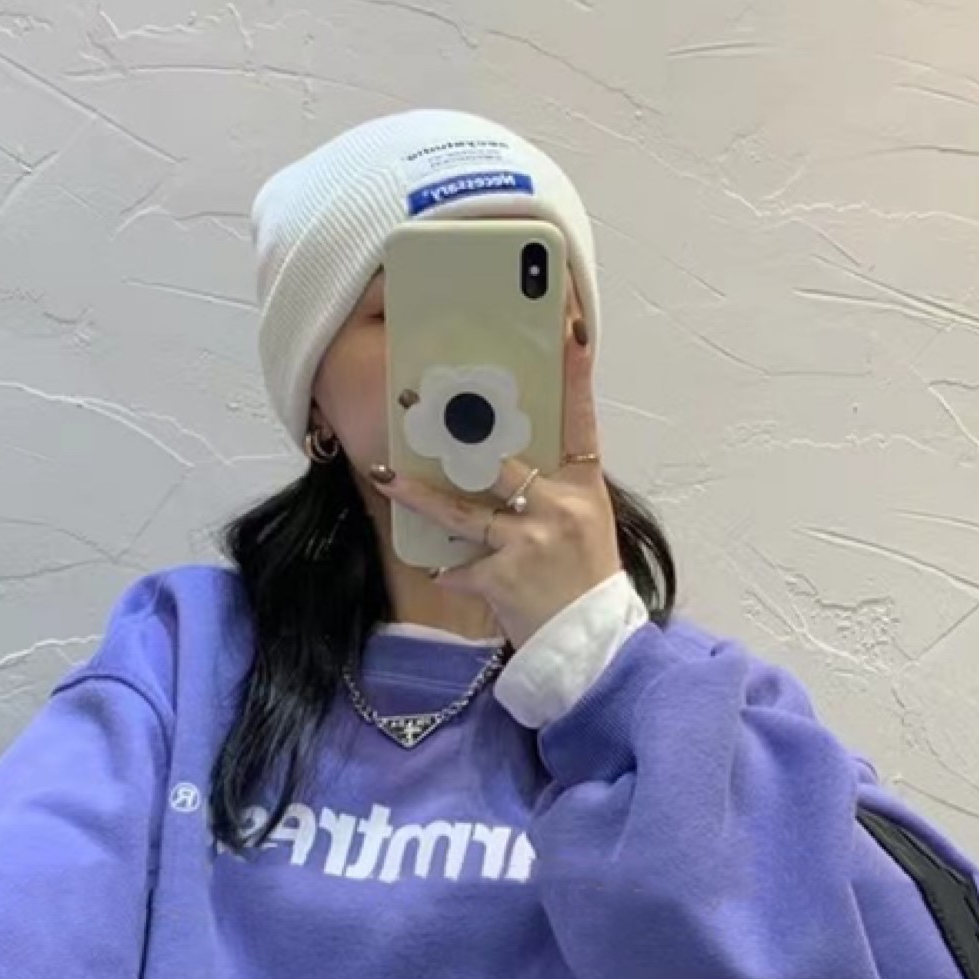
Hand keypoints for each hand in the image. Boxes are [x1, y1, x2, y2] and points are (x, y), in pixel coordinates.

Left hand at [371, 325, 622, 650]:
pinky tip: (439, 572)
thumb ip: (554, 488)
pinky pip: (461, 568)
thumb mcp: (587, 524)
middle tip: (419, 401)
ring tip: (384, 475)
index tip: (569, 330)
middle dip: (459, 434)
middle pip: (500, 460)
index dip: (575, 376)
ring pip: (461, 511)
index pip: (581, 420)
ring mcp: (530, 542)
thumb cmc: (586, 582)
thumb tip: (510, 459)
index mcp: (583, 487)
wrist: (594, 647)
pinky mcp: (505, 579)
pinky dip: (449, 572)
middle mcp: (558, 507)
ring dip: (417, 495)